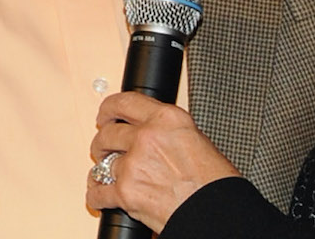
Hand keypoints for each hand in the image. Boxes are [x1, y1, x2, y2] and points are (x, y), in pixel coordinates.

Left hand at [86, 92, 238, 231]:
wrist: (217, 212)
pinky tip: (101, 196)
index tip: (105, 114)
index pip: (126, 102)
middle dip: (103, 142)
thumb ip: (168, 132)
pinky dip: (97, 197)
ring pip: (102, 164)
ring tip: (107, 175)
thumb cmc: (214, 182)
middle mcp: (148, 137)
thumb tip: (152, 134)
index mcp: (167, 119)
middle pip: (108, 133)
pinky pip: (98, 192)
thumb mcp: (196, 140)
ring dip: (104, 171)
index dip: (109, 108)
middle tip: (103, 148)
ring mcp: (134, 164)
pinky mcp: (125, 193)